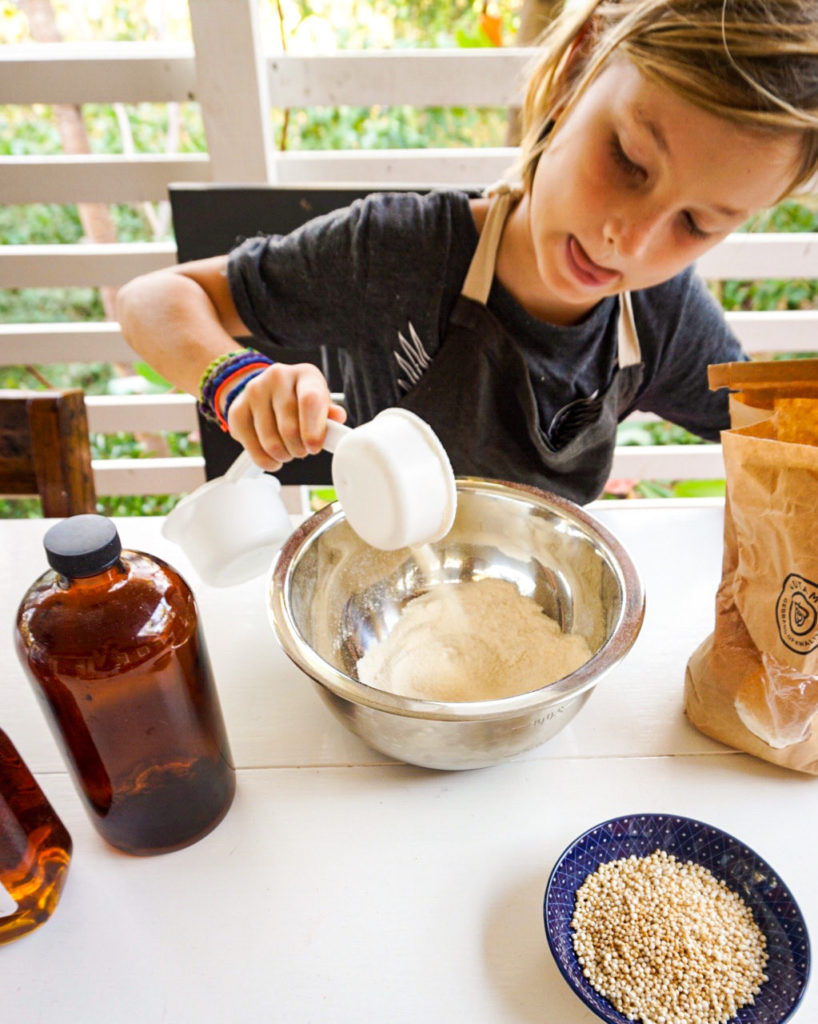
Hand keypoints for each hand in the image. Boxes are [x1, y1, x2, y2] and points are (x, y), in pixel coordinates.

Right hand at [226, 362, 346, 471]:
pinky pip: (252, 447)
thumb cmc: (300, 399)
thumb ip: (329, 413)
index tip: (314, 448)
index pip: (309, 401)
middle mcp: (277, 377)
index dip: (313, 430)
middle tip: (303, 451)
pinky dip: (265, 461)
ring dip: (283, 456)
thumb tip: (338, 418)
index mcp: (305, 374)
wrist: (267, 390)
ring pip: (270, 442)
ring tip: (289, 452)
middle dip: (299, 449)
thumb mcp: (320, 401)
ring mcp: (253, 391)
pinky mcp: (236, 410)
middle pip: (289, 427)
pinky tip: (273, 458)